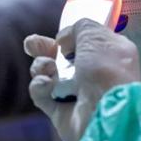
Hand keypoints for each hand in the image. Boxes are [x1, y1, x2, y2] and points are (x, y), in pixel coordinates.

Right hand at [24, 19, 140, 140]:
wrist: (105, 112)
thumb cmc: (105, 70)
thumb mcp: (95, 35)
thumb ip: (78, 27)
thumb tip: (64, 40)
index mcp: (109, 54)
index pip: (85, 42)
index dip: (70, 36)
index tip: (61, 36)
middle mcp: (92, 74)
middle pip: (60, 56)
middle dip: (42, 48)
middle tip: (31, 44)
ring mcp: (75, 93)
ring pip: (47, 73)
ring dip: (41, 65)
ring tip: (48, 67)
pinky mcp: (60, 112)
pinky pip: (41, 94)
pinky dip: (40, 86)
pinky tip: (47, 84)